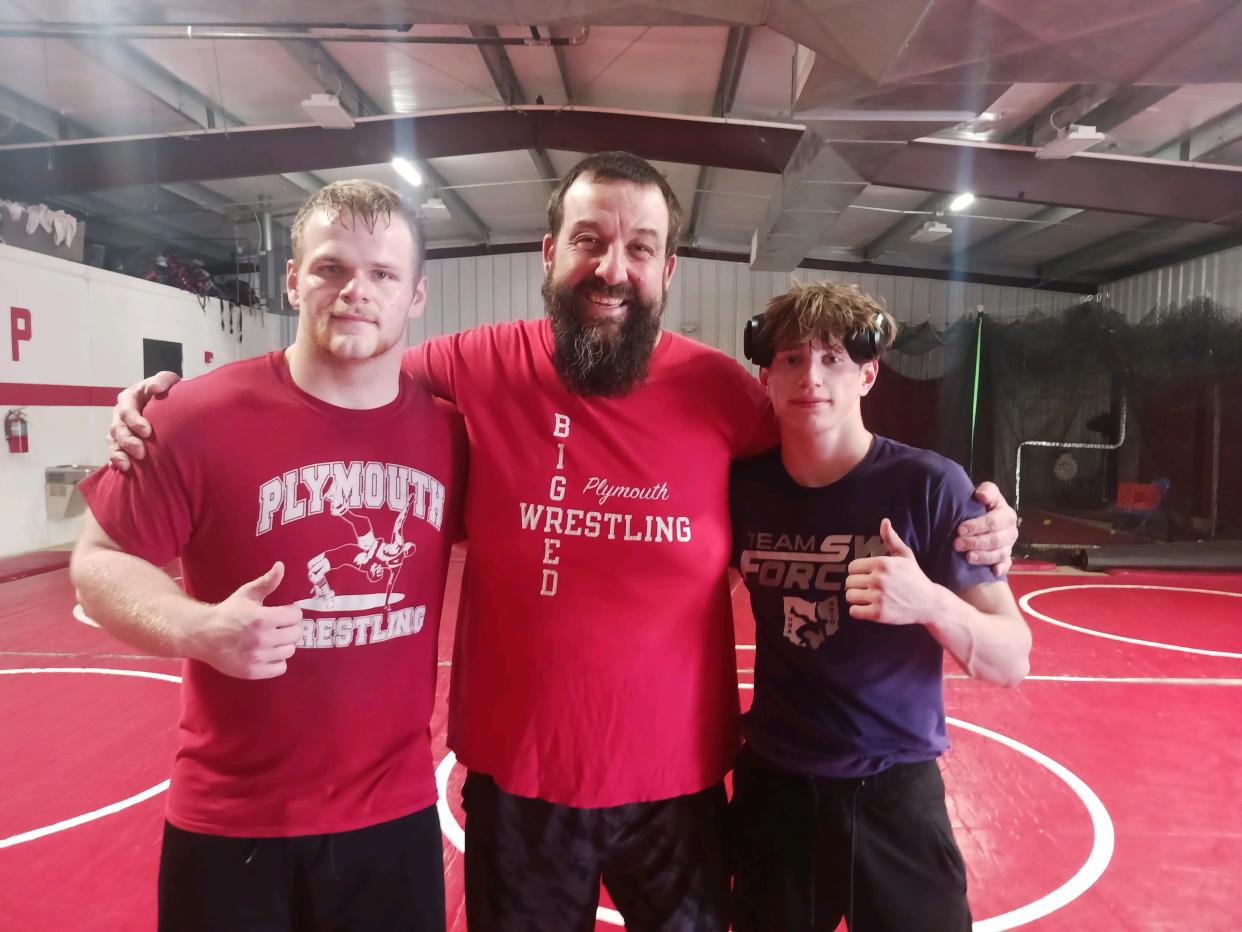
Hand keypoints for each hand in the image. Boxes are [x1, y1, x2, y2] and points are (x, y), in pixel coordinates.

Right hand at [107, 370, 180, 471]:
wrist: (172, 403)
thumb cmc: (170, 391)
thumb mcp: (169, 381)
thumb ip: (163, 381)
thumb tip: (154, 388)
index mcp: (129, 398)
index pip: (127, 410)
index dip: (134, 422)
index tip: (147, 432)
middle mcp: (120, 413)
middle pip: (118, 429)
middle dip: (128, 442)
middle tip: (141, 453)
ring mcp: (119, 428)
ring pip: (113, 442)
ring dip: (119, 455)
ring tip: (127, 466)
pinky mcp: (121, 442)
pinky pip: (115, 452)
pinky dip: (116, 461)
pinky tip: (120, 469)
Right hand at [185, 562, 303, 679]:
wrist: (203, 635)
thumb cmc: (228, 612)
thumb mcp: (246, 594)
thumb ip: (267, 582)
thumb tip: (281, 566)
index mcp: (262, 618)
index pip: (296, 616)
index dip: (292, 612)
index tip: (286, 611)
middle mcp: (262, 639)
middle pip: (296, 634)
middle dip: (291, 627)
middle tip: (281, 625)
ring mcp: (257, 657)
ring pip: (290, 651)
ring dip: (284, 644)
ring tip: (273, 638)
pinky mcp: (253, 672)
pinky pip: (280, 668)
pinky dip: (278, 661)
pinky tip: (269, 653)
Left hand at [845, 519, 938, 625]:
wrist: (929, 603)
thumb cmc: (915, 577)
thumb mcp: (905, 556)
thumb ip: (891, 539)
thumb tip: (884, 521)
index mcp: (882, 563)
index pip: (852, 567)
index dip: (858, 572)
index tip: (867, 576)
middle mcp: (878, 579)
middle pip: (849, 582)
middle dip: (856, 585)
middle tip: (868, 588)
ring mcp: (878, 597)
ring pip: (849, 596)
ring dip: (856, 598)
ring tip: (867, 598)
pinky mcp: (878, 614)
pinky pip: (854, 612)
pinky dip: (858, 611)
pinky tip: (867, 608)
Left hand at [954, 481, 1016, 575]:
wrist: (981, 515)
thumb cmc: (981, 503)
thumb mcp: (986, 492)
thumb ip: (987, 490)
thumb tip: (981, 496)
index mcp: (1007, 515)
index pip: (994, 521)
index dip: (978, 526)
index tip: (960, 529)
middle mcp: (1011, 532)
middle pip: (995, 540)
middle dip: (976, 542)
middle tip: (957, 544)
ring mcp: (1009, 546)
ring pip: (999, 554)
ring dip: (983, 557)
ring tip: (967, 557)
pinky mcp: (1006, 558)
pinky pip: (1006, 565)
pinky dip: (1001, 569)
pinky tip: (992, 572)